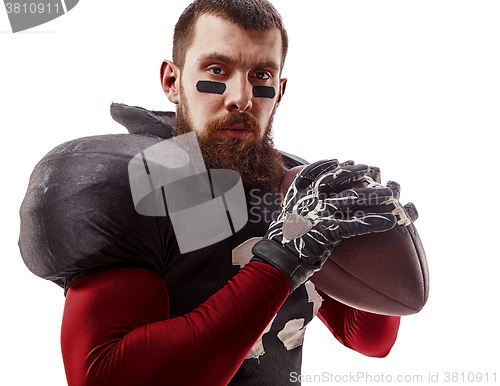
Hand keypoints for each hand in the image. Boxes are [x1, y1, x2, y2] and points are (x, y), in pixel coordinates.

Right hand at [252, 160, 396, 291]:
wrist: (278, 259)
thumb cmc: (282, 242)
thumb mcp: (285, 217)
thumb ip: (295, 207)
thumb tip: (302, 205)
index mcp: (297, 194)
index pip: (314, 171)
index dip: (329, 165)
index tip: (343, 161)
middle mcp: (310, 199)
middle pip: (338, 178)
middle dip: (357, 172)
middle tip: (372, 170)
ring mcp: (320, 213)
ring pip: (353, 198)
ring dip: (375, 195)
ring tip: (391, 195)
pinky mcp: (330, 230)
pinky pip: (358, 223)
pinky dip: (376, 222)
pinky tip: (390, 221)